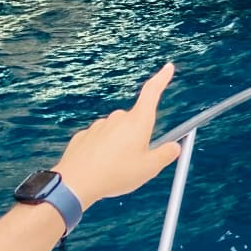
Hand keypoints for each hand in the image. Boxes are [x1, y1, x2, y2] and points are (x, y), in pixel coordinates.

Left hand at [54, 64, 180, 209]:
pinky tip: (99, 168)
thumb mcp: (149, 169)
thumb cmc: (115, 174)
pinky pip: (100, 140)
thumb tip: (174, 147)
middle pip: (135, 121)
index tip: (168, 67)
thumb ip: (165, 155)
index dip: (162, 78)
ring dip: (120, 145)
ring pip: (117, 132)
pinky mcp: (85, 135)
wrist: (76, 183)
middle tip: (136, 161)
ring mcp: (100, 125)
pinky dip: (103, 151)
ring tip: (114, 169)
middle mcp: (119, 118)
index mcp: (138, 121)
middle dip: (138, 137)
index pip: (152, 92)